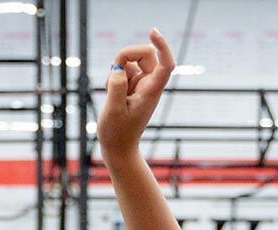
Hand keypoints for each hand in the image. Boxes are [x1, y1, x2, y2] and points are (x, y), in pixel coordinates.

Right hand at [98, 28, 175, 160]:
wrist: (118, 148)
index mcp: (151, 91)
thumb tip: (119, 68)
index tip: (152, 32)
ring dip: (118, 70)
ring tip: (112, 93)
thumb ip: (116, 87)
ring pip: (131, 61)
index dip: (162, 46)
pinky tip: (112, 94)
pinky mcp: (133, 86)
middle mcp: (149, 85)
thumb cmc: (117, 134)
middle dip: (127, 55)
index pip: (166, 64)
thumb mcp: (112, 111)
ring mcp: (142, 84)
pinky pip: (124, 70)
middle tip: (113, 70)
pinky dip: (115, 77)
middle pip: (145, 54)